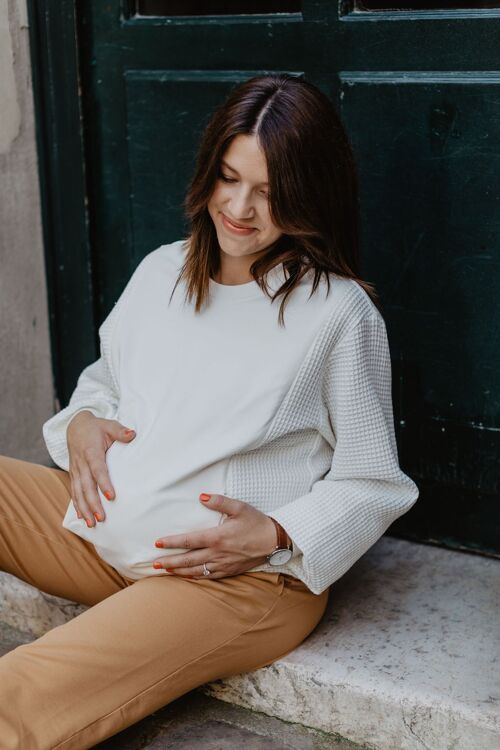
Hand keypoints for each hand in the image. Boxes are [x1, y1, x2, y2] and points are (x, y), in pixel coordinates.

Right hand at [66, 411, 135, 526]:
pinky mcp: (73, 475)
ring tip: (92, 524)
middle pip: (86, 486)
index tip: (112, 496)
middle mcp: (81, 464)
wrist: (75, 427)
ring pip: (78, 492)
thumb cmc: (96, 428)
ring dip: (84, 509)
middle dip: (93, 503)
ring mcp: (76, 470)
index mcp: (91, 452)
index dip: (104, 483)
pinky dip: (77, 505)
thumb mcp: (109, 425)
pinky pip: (74, 492)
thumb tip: (133, 434)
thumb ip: (120, 431)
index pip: (98, 470)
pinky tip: (82, 518)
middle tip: (101, 518)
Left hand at [152, 493, 277, 578]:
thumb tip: (202, 497)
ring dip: (178, 572)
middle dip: (169, 562)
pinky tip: (186, 576)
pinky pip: (208, 577)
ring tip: (165, 571)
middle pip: (187, 560)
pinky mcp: (229, 571)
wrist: (275, 541)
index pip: (188, 541)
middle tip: (153, 564)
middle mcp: (217, 554)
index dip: (171, 542)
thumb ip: (219, 501)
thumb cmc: (256, 522)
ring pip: (195, 571)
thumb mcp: (239, 507)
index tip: (158, 542)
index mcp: (217, 537)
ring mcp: (223, 565)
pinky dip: (194, 577)